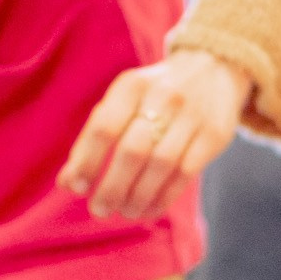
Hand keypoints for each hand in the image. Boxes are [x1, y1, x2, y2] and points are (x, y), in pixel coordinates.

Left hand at [59, 50, 250, 221]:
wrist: (214, 68)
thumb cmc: (154, 94)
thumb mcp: (124, 101)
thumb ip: (95, 137)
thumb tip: (67, 183)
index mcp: (132, 86)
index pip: (103, 128)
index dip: (87, 162)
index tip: (77, 188)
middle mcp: (163, 96)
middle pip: (132, 151)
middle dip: (112, 187)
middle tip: (100, 210)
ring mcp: (192, 116)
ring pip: (160, 166)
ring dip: (138, 197)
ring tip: (125, 211)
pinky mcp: (214, 135)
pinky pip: (185, 174)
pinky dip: (164, 197)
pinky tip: (150, 209)